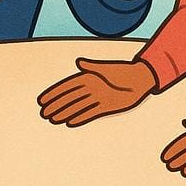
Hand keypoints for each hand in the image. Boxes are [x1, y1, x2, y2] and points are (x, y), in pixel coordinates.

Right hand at [37, 58, 155, 126]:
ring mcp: (97, 98)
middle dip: (56, 105)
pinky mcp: (106, 106)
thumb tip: (79, 62)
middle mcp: (91, 88)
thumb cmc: (125, 71)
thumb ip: (92, 67)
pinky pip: (89, 113)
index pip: (67, 86)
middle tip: (43, 113)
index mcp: (89, 77)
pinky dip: (79, 118)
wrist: (142, 80)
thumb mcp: (108, 69)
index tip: (42, 100)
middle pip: (70, 98)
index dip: (54, 93)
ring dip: (65, 113)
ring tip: (52, 119)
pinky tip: (69, 123)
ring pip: (77, 107)